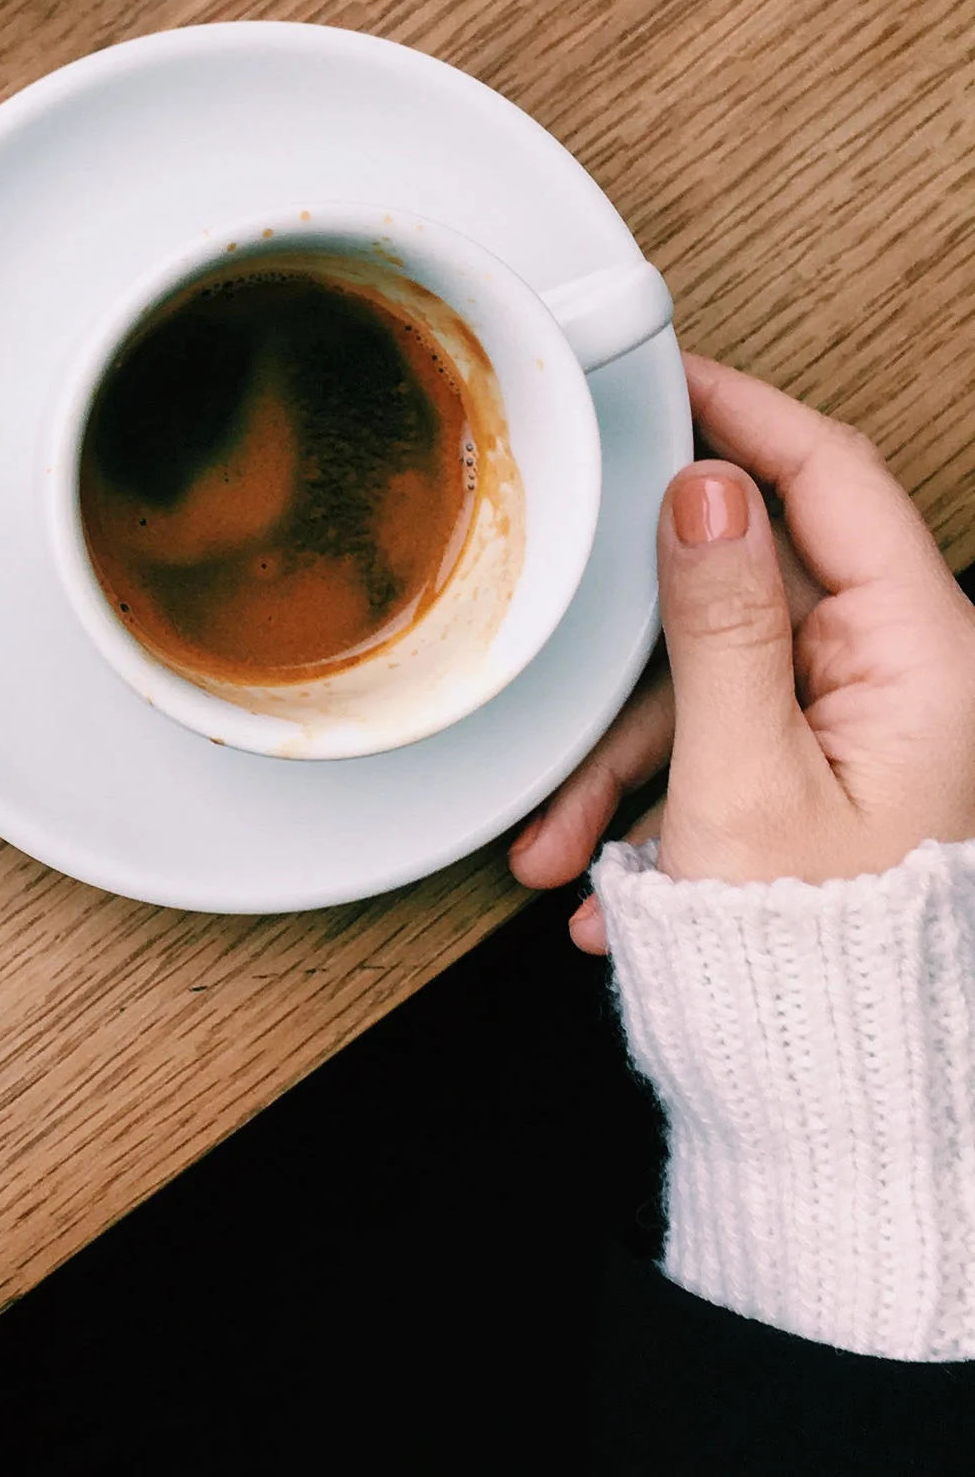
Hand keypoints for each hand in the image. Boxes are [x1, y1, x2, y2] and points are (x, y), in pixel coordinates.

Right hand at [510, 355, 974, 951]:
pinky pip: (720, 749)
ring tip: (561, 847)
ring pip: (714, 686)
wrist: (839, 1102)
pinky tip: (609, 875)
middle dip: (632, 661)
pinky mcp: (825, 780)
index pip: (832, 480)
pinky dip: (655, 804)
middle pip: (746, 595)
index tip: (666, 374)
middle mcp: (907, 680)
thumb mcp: (739, 778)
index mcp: (927, 657)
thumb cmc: (815, 960)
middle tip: (550, 645)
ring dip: (624, 762)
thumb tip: (706, 489)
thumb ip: (719, 621)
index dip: (745, 414)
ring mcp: (864, 731)